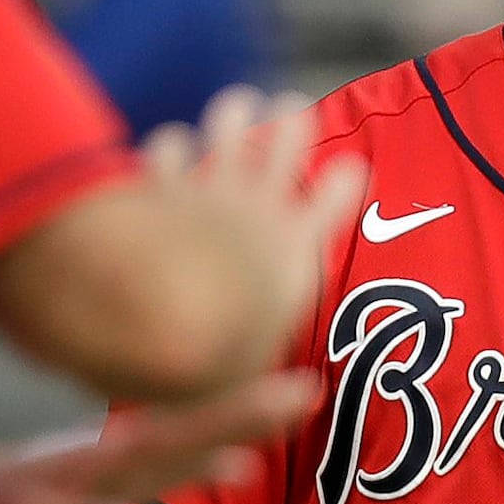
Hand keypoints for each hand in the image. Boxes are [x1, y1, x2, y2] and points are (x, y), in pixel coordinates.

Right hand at [0, 371, 316, 503]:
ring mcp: (45, 487)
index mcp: (98, 455)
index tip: (307, 385)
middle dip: (240, 414)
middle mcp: (81, 461)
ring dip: (182, 469)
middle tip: (308, 393)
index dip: (243, 405)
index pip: (181, 423)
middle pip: (172, 434)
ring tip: (245, 466)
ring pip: (121, 473)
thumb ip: (118, 467)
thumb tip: (178, 448)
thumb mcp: (62, 481)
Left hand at [160, 84, 365, 380]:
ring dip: (236, 115)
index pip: (337, 196)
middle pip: (288, 141)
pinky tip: (173, 147)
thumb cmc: (207, 365)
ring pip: (231, 127)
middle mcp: (259, 209)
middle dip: (296, 121)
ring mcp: (206, 190)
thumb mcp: (250, 387)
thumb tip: (305, 397)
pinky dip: (173, 147)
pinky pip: (170, 149)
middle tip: (297, 110)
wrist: (150, 319)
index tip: (353, 169)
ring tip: (240, 106)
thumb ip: (274, 388)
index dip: (347, 179)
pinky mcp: (157, 186)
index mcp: (296, 251)